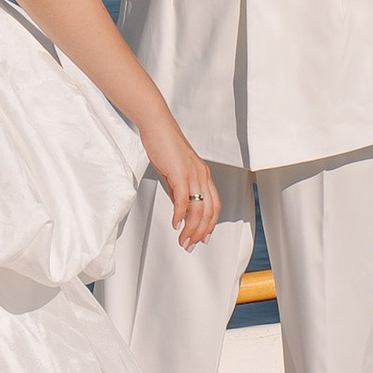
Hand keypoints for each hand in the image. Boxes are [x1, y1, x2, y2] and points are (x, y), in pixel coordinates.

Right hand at [146, 126, 223, 250]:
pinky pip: (183, 199)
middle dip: (200, 232)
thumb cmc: (164, 146)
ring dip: (190, 229)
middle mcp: (203, 175)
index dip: (210, 224)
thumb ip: (179, 192)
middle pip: (208, 212)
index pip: (214, 205)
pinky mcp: (180, 173)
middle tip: (190, 245)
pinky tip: (174, 224)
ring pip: (198, 209)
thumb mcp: (175, 173)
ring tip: (182, 240)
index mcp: (204, 175)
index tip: (203, 238)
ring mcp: (193, 174)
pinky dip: (180, 215)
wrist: (157, 127)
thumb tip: (180, 213)